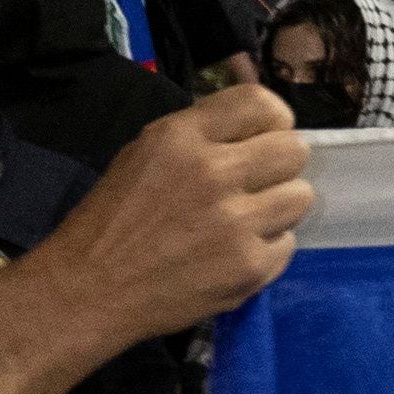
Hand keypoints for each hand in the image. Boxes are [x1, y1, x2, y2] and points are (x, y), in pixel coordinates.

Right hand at [35, 85, 313, 342]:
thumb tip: (255, 130)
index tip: (263, 138)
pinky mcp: (249, 267)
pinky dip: (266, 250)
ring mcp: (236, 222)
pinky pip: (288, 244)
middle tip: (256, 184)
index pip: (263, 104)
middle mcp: (214, 172)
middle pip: (294, 150)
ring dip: (278, 208)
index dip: (272, 121)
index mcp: (183, 136)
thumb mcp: (144, 152)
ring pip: (300, 197)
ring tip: (246, 220)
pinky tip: (233, 254)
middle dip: (279, 165)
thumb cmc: (113, 219)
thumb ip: (201, 135)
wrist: (92, 290)